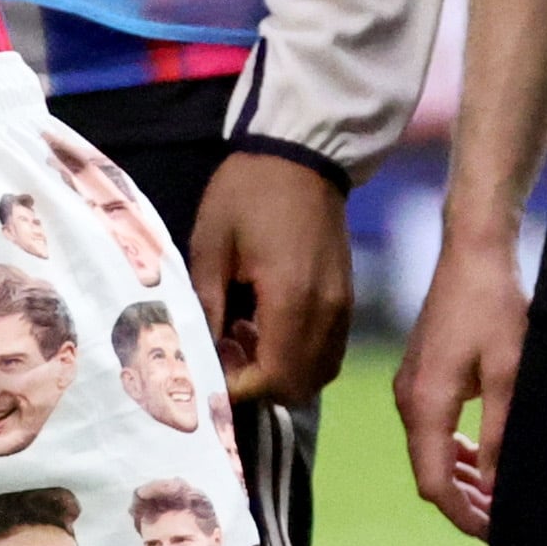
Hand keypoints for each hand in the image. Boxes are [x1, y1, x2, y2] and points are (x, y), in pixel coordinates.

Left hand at [192, 149, 352, 404]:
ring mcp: (343, 308)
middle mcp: (326, 312)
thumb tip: (198, 356)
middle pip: (299, 385)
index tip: (211, 371)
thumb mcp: (211, 246)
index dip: (240, 388)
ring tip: (246, 341)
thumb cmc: (247, 195)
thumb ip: (206, 307)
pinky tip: (270, 328)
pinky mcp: (348, 300)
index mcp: (291, 298)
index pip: (274, 377)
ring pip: (318, 374)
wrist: (301, 156)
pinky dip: (299, 357)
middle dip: (259, 385)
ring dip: (281, 372)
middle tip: (226, 355)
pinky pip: (328, 351)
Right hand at [392, 229, 527, 540]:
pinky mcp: (420, 376)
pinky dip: (456, 452)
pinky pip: (432, 430)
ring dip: (463, 479)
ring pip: (431, 453)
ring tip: (500, 496)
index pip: (434, 484)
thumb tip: (499, 488)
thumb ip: (501, 435)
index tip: (499, 533)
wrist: (472, 253)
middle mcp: (408, 402)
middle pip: (429, 473)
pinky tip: (484, 457)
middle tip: (506, 521)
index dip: (465, 516)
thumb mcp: (508, 375)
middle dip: (466, 504)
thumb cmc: (495, 307)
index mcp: (425, 405)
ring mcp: (409, 388)